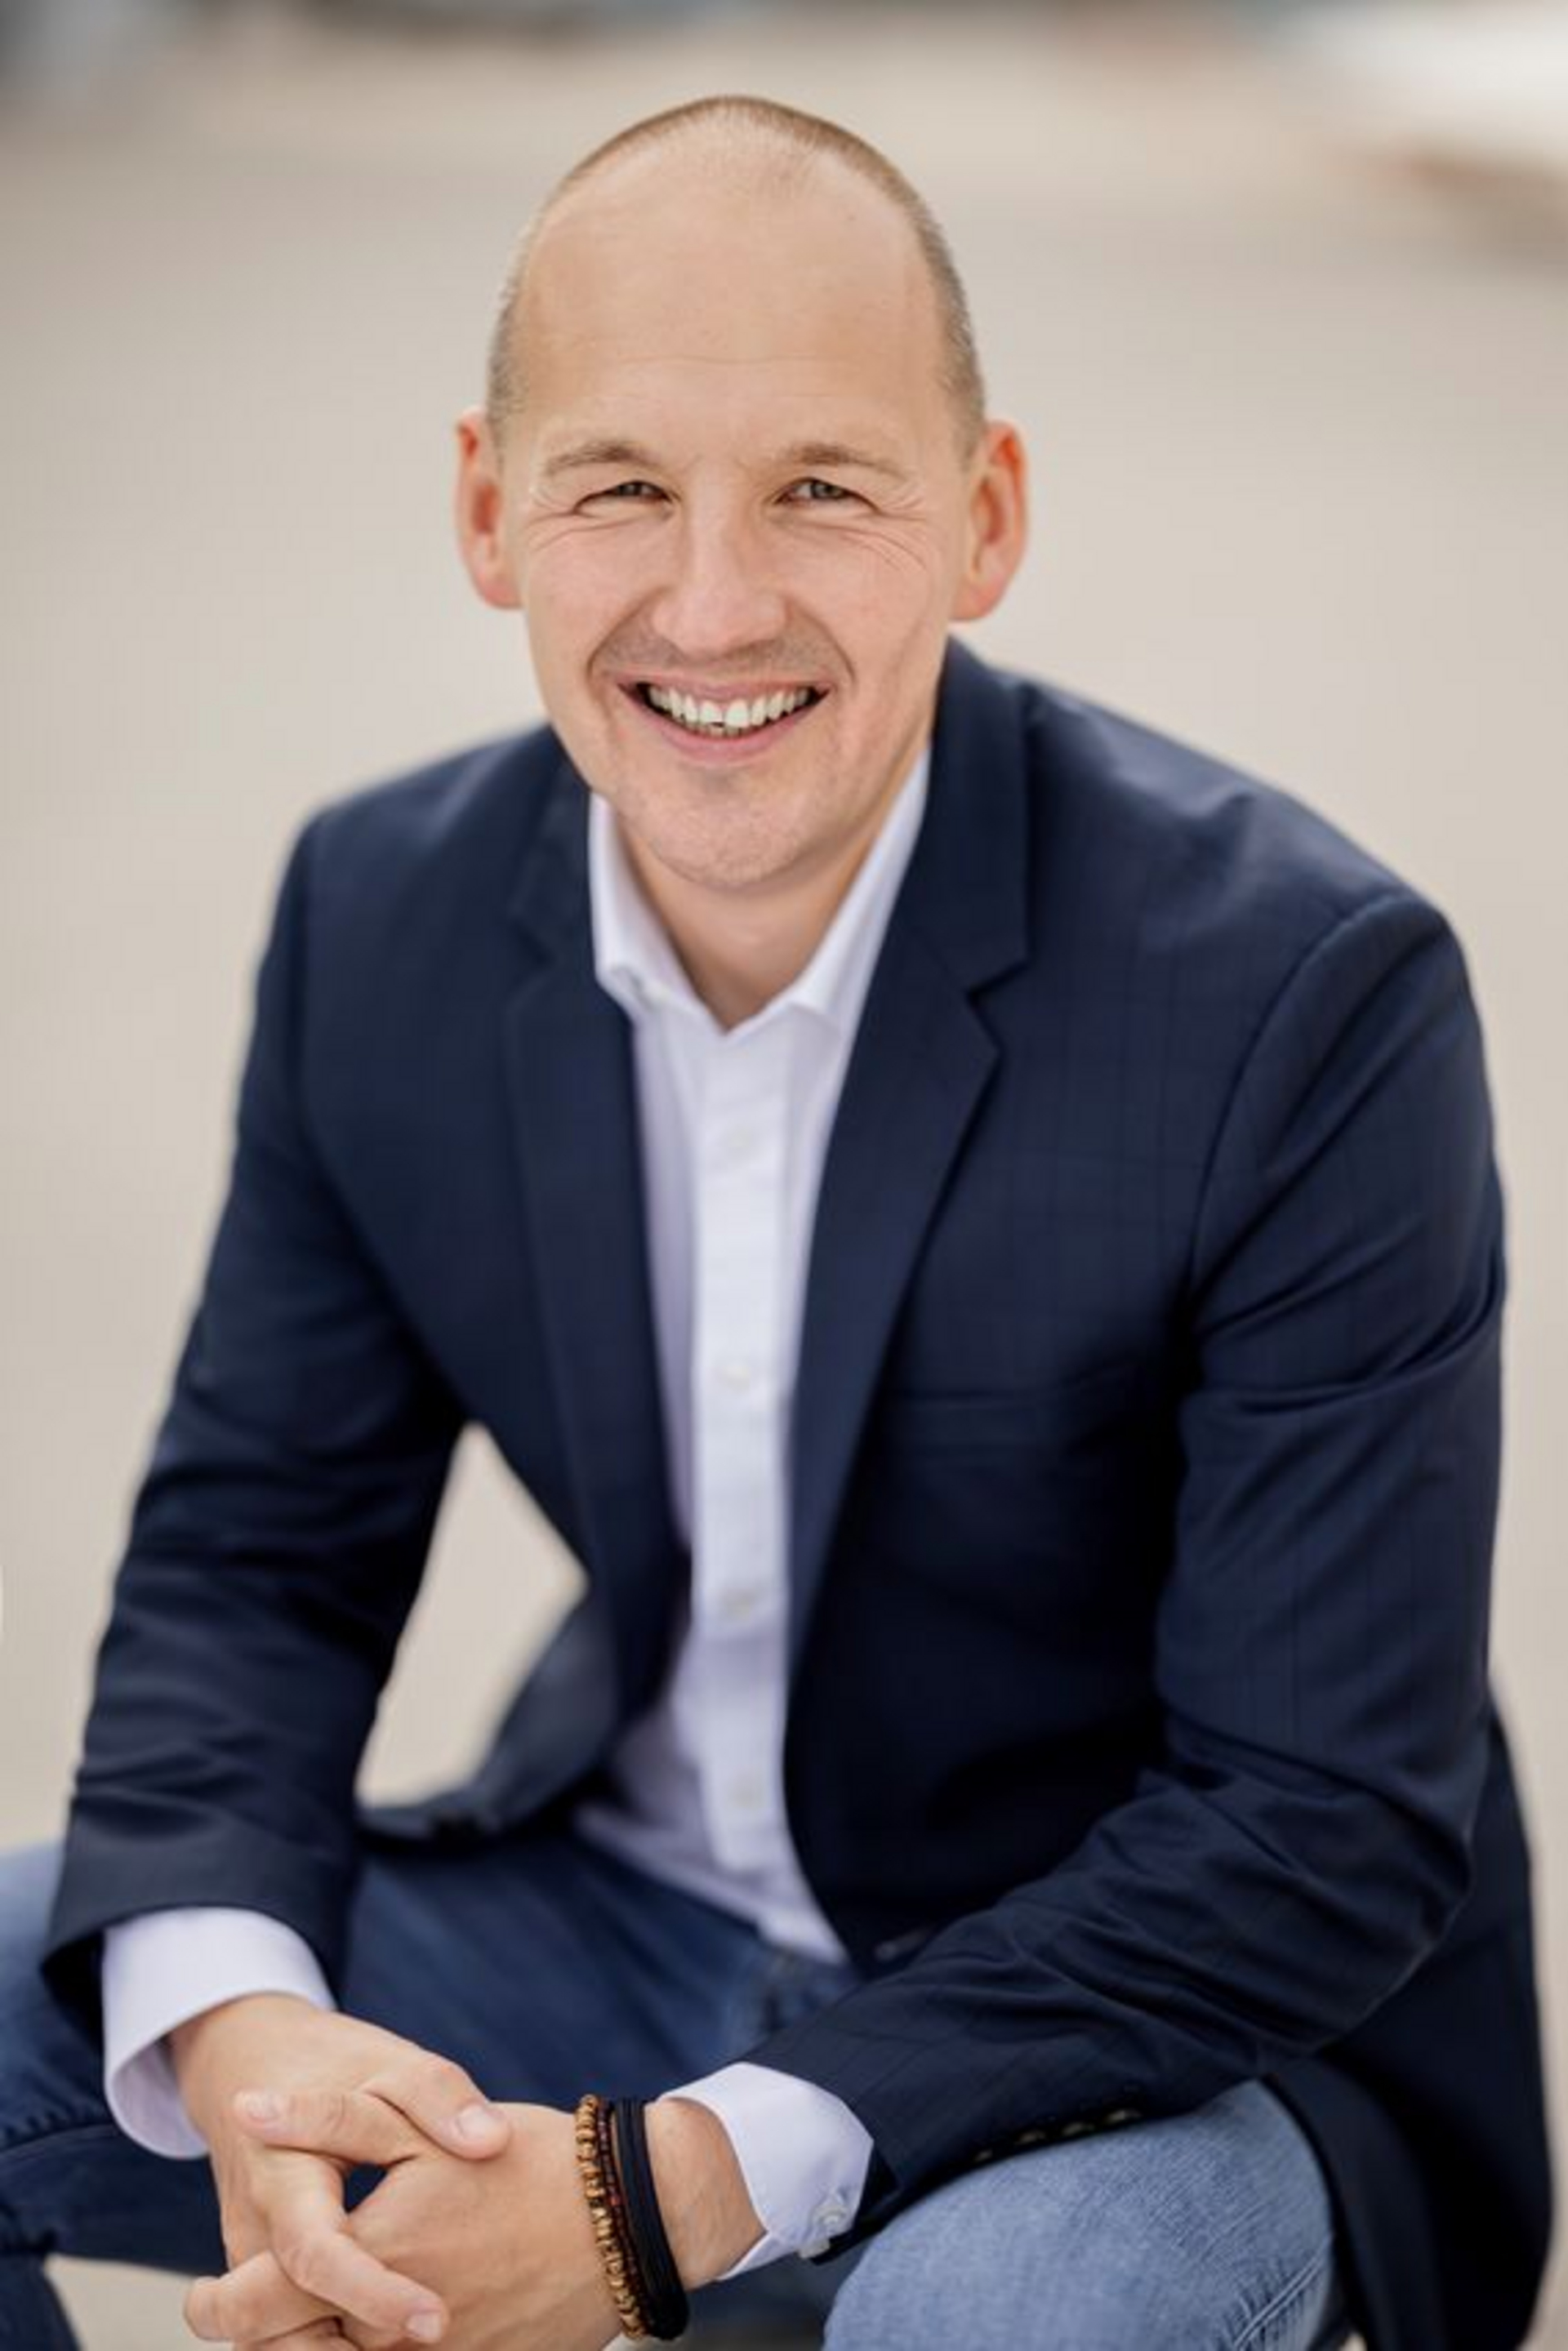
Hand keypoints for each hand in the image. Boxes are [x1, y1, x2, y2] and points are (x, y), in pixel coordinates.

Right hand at [171, 1993, 511, 2346]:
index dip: (373, 2293)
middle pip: (272, 2327)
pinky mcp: (262, 2278)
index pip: (317, 2254)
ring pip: (269, 2344)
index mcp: (287, 2178)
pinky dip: (326, 2348)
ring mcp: (251, 2262)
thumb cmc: (338, 2066)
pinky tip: (393, 2350)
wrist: (258, 2065)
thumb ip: (441, 2097)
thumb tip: (491, 2141)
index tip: (439, 2319)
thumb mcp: (392, 2065)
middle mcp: (256, 2234)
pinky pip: (281, 2333)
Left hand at [182, 2091, 763, 2349]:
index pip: (257, 2304)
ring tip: (300, 2318)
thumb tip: (250, 2109)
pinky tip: (373, 2329)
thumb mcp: (421, 2123)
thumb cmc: (525, 2159)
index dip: (216, 2304)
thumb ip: (328, 2121)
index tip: (202, 2291)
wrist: (627, 2215)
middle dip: (253, 2334)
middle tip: (236, 2307)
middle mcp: (396, 2329)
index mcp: (374, 2255)